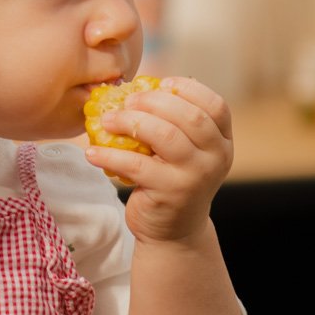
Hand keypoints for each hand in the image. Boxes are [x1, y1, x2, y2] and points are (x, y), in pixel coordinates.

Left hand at [84, 76, 232, 243]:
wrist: (173, 231)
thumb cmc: (173, 180)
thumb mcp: (185, 152)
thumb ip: (175, 124)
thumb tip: (135, 89)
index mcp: (222, 142)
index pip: (216, 106)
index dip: (189, 89)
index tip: (162, 82)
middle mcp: (216, 158)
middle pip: (190, 116)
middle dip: (154, 101)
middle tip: (127, 100)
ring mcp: (195, 177)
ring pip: (166, 136)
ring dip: (131, 122)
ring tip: (107, 120)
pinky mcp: (170, 193)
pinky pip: (137, 165)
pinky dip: (110, 155)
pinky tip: (92, 153)